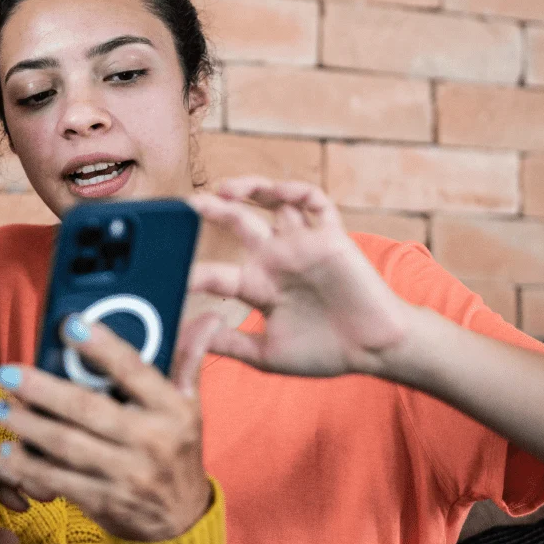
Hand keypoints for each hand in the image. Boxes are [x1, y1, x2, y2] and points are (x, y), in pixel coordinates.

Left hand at [0, 317, 216, 542]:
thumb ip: (187, 361)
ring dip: (28, 426)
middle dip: (42, 390)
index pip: (134, 371)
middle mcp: (150, 441)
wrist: (182, 520)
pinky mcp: (105, 502)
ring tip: (1, 407)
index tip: (70, 326)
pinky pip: (60, 481)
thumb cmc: (178, 451)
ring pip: (67, 446)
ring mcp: (126, 475)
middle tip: (8, 372)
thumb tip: (206, 319)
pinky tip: (9, 450)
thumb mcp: (190, 407)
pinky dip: (30, 466)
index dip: (102, 347)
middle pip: (88, 409)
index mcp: (172, 410)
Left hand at [185, 177, 416, 377]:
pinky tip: (279, 192)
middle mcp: (277, 261)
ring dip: (252, 189)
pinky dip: (298, 191)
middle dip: (213, 210)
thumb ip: (228, 345)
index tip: (170, 274)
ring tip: (226, 189)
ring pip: (275, 203)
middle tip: (189, 203)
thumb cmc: (324, 352)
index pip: (217, 273)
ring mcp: (303, 246)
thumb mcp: (266, 355)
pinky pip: (316, 203)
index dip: (193, 273)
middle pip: (239, 224)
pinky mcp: (331, 238)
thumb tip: (186, 340)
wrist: (374, 350)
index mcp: (259, 287)